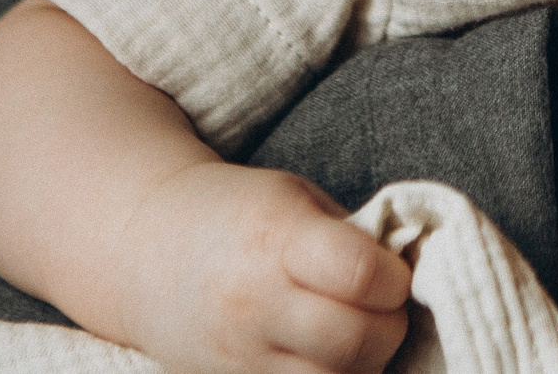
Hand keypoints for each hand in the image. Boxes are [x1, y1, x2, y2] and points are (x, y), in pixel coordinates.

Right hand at [114, 160, 412, 373]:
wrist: (144, 250)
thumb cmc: (236, 213)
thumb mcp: (296, 200)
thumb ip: (352, 240)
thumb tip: (412, 275)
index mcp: (275, 238)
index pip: (359, 274)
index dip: (395, 279)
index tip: (393, 273)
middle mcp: (253, 302)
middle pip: (354, 342)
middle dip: (389, 328)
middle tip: (381, 309)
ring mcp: (238, 355)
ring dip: (363, 364)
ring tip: (353, 332)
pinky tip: (323, 357)